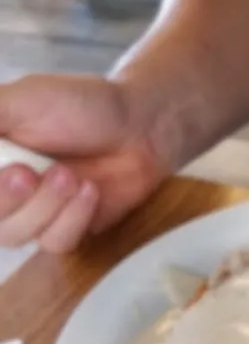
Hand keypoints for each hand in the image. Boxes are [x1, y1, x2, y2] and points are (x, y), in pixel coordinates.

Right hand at [0, 74, 166, 252]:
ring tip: (71, 175)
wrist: (139, 125)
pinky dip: (72, 217)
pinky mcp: (65, 231)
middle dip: (3, 199)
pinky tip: (89, 191)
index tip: (6, 172)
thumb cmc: (78, 105)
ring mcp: (30, 213)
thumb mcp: (18, 101)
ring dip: (45, 206)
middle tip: (26, 173)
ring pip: (15, 235)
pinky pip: (55, 242)